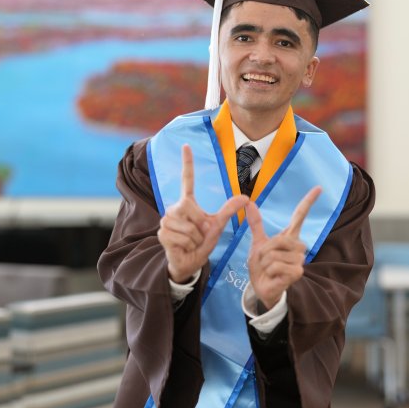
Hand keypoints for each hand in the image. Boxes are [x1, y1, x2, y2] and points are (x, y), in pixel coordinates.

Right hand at [158, 145, 248, 283]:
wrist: (189, 262)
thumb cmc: (201, 243)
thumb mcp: (217, 226)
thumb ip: (229, 211)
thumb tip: (246, 198)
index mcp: (187, 203)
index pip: (187, 180)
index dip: (187, 163)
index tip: (186, 145)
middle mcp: (174, 208)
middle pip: (191, 209)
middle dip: (201, 226)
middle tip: (199, 235)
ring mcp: (166, 220)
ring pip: (188, 226)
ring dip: (196, 238)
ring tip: (191, 242)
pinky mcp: (162, 233)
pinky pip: (182, 236)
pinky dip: (189, 245)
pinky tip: (183, 247)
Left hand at [244, 186, 321, 309]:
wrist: (262, 287)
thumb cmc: (262, 267)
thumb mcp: (257, 244)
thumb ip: (256, 224)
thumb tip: (249, 202)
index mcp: (289, 237)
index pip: (300, 215)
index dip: (308, 201)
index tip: (319, 187)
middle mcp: (298, 247)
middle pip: (279, 240)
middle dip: (265, 251)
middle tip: (265, 261)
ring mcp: (299, 260)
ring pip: (275, 254)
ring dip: (265, 263)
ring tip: (269, 269)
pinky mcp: (297, 273)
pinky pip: (277, 266)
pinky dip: (269, 272)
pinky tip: (273, 276)